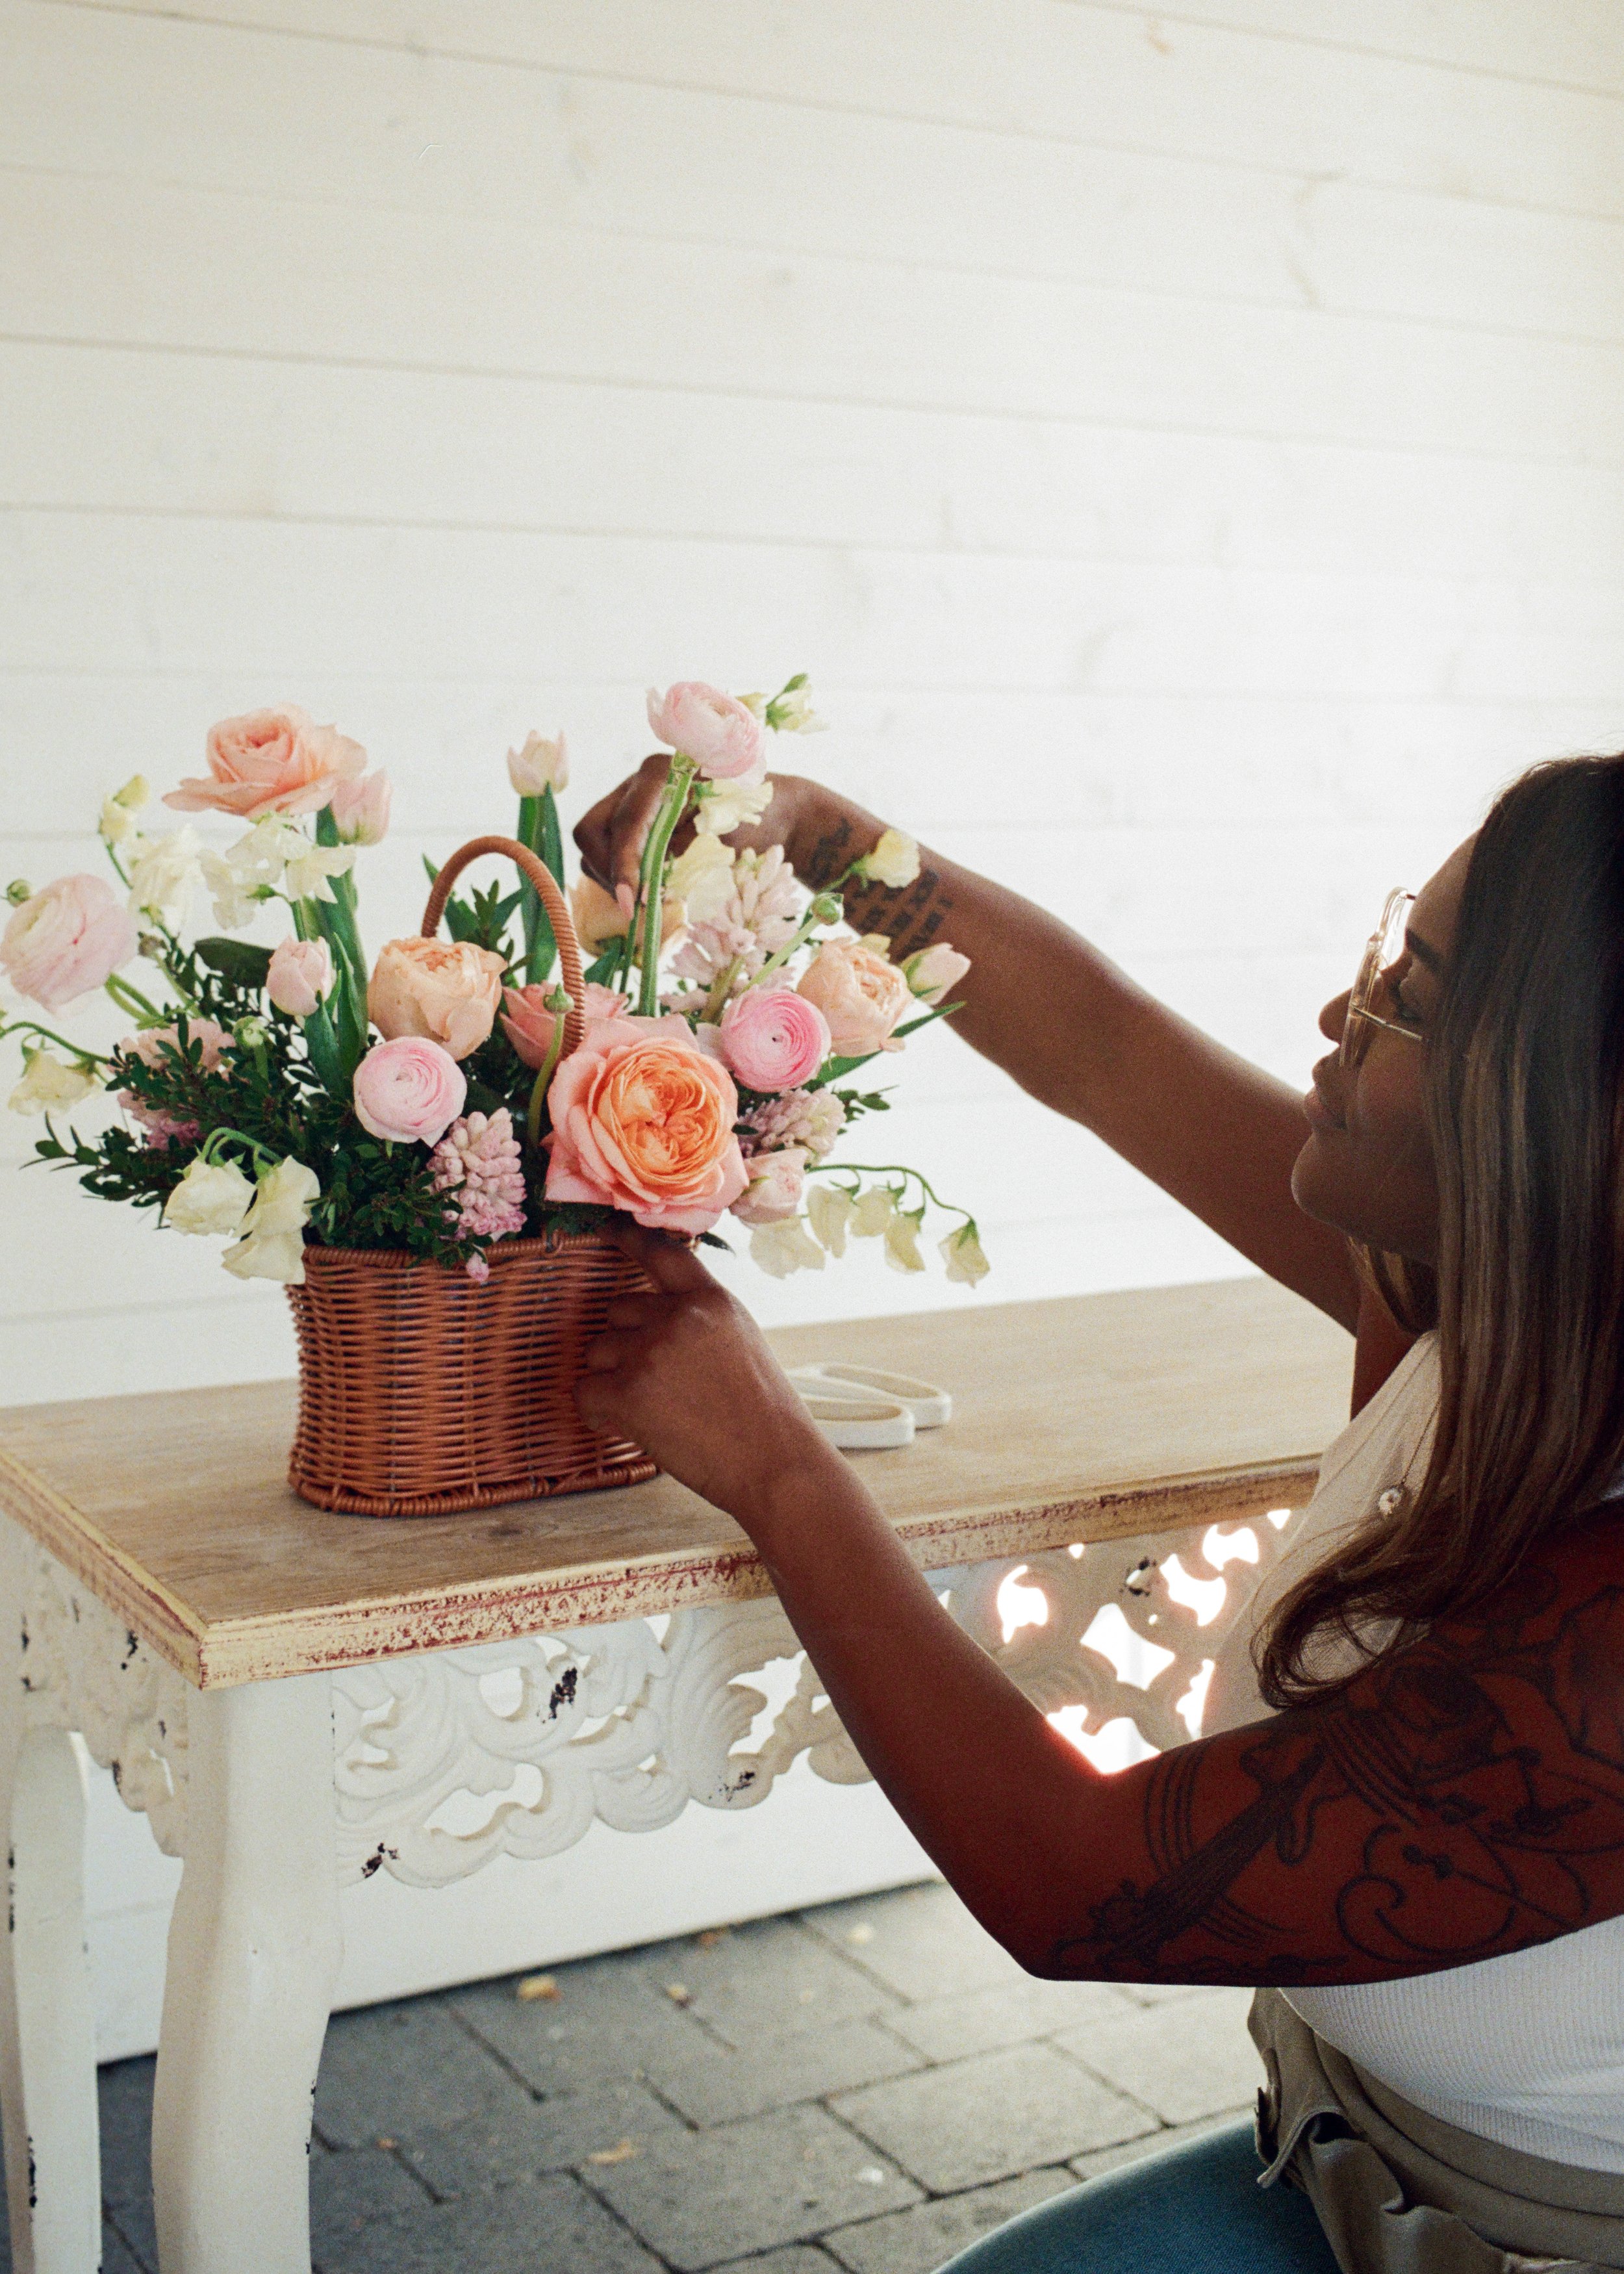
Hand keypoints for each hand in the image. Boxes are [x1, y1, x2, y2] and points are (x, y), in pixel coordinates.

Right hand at [573, 758, 872, 904]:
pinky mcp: (629, 826)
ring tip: (644, 903)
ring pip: (594, 846)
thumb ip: (686, 853)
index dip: (625, 866)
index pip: (627, 823)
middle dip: (608, 872)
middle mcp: (636, 785)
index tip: (632, 903)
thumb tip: (650, 884)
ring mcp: (628, 804)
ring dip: (612, 879)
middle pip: (591, 831)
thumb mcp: (727, 836)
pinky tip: (642, 895)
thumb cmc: (757, 819)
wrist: (772, 811)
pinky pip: (605, 854)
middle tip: (634, 907)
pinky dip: (619, 878)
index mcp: (662, 775)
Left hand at [575, 1223, 844, 1519]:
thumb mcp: (740, 1342)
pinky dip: (600, 1414)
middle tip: (664, 1387)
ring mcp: (650, 1351)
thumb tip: (652, 1319)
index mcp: (712, 1300)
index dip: (628, 1237)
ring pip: (598, 1353)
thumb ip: (700, 1319)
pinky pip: (585, 1392)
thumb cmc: (763, 1416)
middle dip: (627, 1346)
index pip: (661, 1253)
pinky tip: (634, 1427)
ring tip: (660, 1412)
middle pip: (617, 1312)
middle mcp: (678, 1316)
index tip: (607, 1227)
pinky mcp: (627, 1392)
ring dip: (614, 1381)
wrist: (774, 1464)